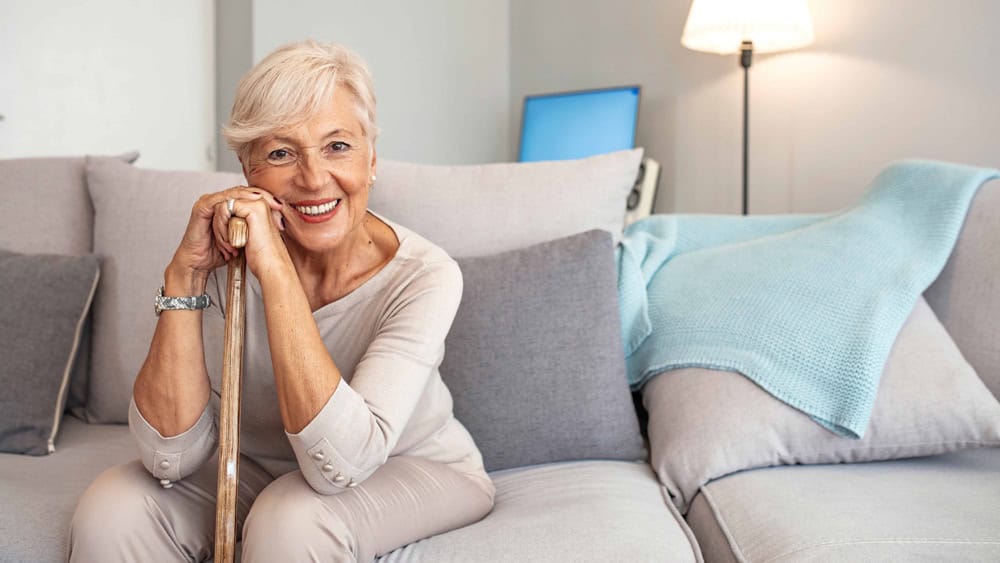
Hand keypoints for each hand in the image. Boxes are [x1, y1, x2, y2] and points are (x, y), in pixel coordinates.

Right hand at [168, 187, 283, 284]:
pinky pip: (219, 201)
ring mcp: (209, 202)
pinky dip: (232, 204)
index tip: (282, 207)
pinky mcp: (202, 208)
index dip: (266, 199)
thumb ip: (255, 228)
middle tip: (277, 203)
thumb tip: (277, 225)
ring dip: (248, 199)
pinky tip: (243, 207)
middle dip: (262, 196)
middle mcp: (219, 201)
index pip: (250, 195)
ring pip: (233, 194)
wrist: (199, 263)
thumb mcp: (244, 239)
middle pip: (244, 191)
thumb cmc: (219, 252)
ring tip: (262, 202)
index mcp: (229, 206)